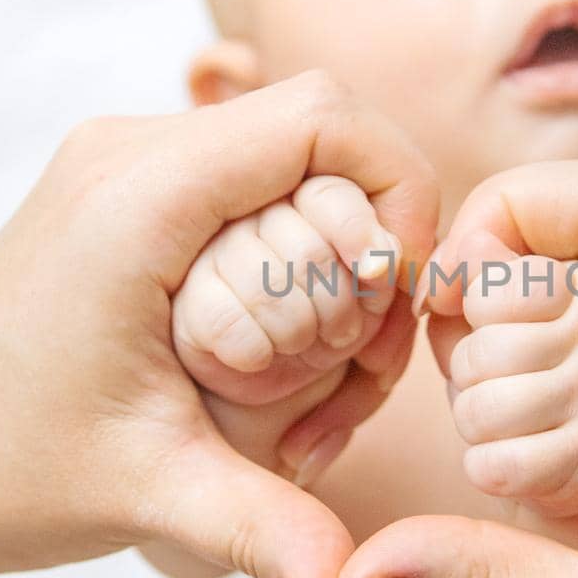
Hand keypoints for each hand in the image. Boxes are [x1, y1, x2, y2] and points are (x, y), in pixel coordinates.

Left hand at [0, 71, 437, 577]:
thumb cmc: (17, 466)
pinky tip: (289, 336)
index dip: (401, 187)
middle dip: (381, 229)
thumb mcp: (156, 494)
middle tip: (373, 350)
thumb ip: (268, 533)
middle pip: (323, 131)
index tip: (404, 291)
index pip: (321, 117)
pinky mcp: (132, 185)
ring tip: (332, 361)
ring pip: (295, 152)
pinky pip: (254, 176)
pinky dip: (300, 240)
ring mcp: (128, 160)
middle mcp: (131, 151)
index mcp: (138, 198)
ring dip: (343, 242)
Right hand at [173, 174, 401, 405]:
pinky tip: (262, 356)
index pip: (333, 194)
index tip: (375, 274)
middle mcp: (252, 218)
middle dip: (339, 306)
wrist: (273, 383)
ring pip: (269, 287)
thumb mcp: (376, 303)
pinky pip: (228, 322)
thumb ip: (390, 274)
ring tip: (302, 344)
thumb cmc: (331, 332)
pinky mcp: (187, 303)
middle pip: (308, 251)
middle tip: (341, 332)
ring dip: (301, 333)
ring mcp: (212, 256)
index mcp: (303, 201)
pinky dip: (258, 352)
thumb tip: (384, 262)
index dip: (362, 235)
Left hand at [428, 228, 577, 520]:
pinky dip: (485, 467)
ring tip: (506, 417)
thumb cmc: (523, 370)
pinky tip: (513, 455)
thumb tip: (443, 282)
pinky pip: (497, 467)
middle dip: (467, 375)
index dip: (471, 310)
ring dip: (474, 422)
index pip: (490, 288)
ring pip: (481, 411)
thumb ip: (466, 275)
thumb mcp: (492, 309)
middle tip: (500, 380)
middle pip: (479, 354)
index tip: (489, 319)